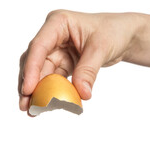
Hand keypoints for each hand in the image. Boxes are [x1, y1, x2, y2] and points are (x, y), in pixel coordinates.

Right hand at [19, 10, 149, 111]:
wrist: (123, 36)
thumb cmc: (113, 32)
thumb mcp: (101, 48)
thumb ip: (88, 71)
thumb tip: (81, 94)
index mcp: (58, 23)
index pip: (39, 46)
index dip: (31, 69)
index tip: (28, 89)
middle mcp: (53, 37)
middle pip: (35, 62)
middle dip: (29, 85)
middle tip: (26, 105)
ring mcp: (56, 51)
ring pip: (40, 73)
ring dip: (36, 92)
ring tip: (32, 110)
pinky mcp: (62, 63)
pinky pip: (52, 79)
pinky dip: (49, 92)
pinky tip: (45, 105)